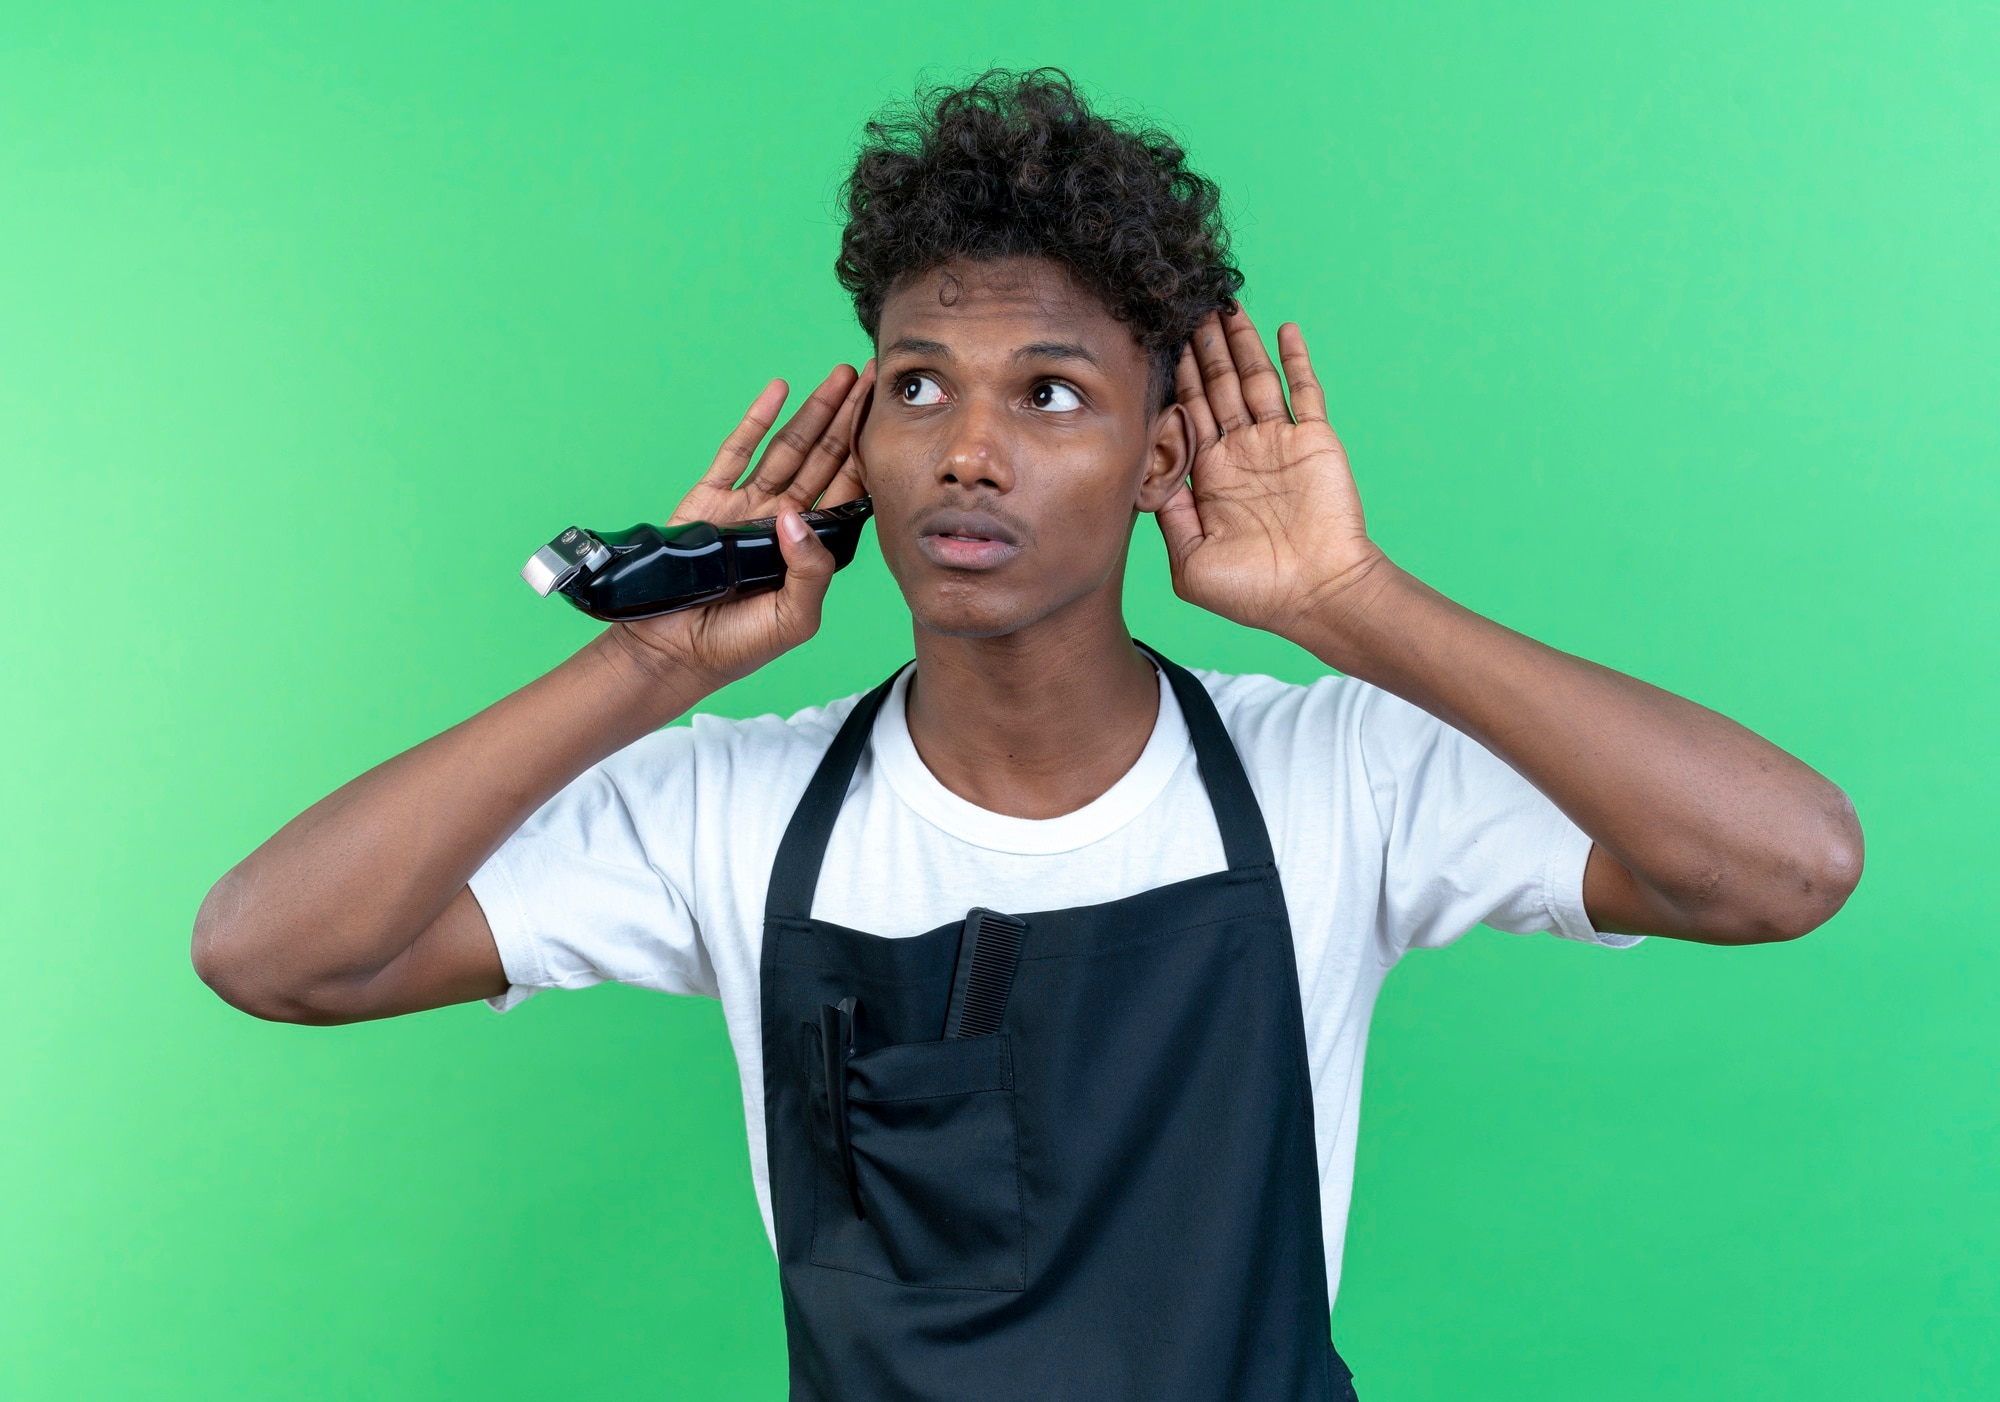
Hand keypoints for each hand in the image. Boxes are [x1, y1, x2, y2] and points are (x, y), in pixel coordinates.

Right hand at [608, 361, 875, 690]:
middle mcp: (785, 520)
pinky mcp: (710, 499)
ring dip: (815, 410)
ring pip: (789, 447)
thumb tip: (796, 518)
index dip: (869, 453)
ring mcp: (748, 506)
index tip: (890, 417)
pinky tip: (779, 390)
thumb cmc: (738, 646)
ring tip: (841, 376)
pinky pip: (737, 451)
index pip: (848, 491)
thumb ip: (810, 571)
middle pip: (826, 458)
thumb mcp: (793, 619)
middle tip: (873, 378)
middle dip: (850, 417)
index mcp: (812, 548)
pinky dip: (758, 419)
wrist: (673, 652)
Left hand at [1156, 309, 1385, 635]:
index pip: (1188, 414)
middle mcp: (1242, 452)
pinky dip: (1295, 358)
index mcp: (1212, 476)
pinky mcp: (1313, 439)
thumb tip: (1145, 474)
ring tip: (1224, 304)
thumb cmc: (1256, 593)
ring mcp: (1278, 442)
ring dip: (1240, 342)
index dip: (1177, 379)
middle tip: (1186, 308)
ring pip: (1254, 377)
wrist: (1318, 595)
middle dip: (1202, 348)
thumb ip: (1168, 516)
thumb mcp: (1190, 563)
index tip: (1160, 346)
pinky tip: (1283, 329)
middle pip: (1217, 385)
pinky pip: (1304, 390)